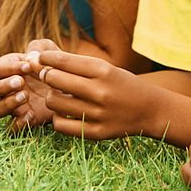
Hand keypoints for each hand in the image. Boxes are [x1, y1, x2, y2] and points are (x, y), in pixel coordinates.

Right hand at [0, 39, 59, 131]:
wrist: (70, 85)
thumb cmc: (56, 65)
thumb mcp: (50, 51)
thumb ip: (39, 48)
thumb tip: (29, 58)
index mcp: (6, 69)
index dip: (8, 68)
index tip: (28, 67)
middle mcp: (3, 89)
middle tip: (21, 83)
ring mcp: (11, 107)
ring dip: (5, 104)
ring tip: (26, 96)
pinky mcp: (23, 120)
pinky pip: (10, 128)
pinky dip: (18, 123)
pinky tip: (33, 113)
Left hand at [37, 47, 151, 139]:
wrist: (150, 110)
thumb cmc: (122, 84)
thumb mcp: (106, 68)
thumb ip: (77, 66)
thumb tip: (43, 61)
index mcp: (103, 70)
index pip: (62, 60)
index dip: (45, 58)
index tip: (41, 58)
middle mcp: (100, 91)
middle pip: (54, 79)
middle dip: (46, 75)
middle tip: (48, 76)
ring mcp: (97, 114)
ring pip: (53, 102)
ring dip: (52, 96)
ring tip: (60, 95)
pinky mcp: (95, 133)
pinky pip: (60, 125)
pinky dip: (57, 117)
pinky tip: (64, 112)